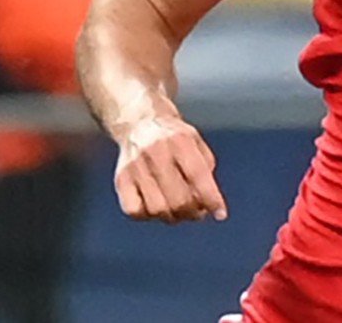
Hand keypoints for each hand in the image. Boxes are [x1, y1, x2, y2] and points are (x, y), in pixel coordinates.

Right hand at [113, 114, 227, 223]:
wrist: (140, 122)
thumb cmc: (174, 137)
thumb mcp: (197, 142)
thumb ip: (206, 169)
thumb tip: (208, 203)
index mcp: (180, 140)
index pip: (198, 175)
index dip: (211, 198)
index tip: (220, 214)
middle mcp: (156, 152)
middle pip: (178, 197)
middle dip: (193, 212)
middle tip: (199, 213)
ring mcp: (135, 167)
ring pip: (157, 208)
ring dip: (173, 217)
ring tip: (180, 212)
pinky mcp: (121, 179)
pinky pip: (134, 210)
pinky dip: (148, 216)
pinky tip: (156, 208)